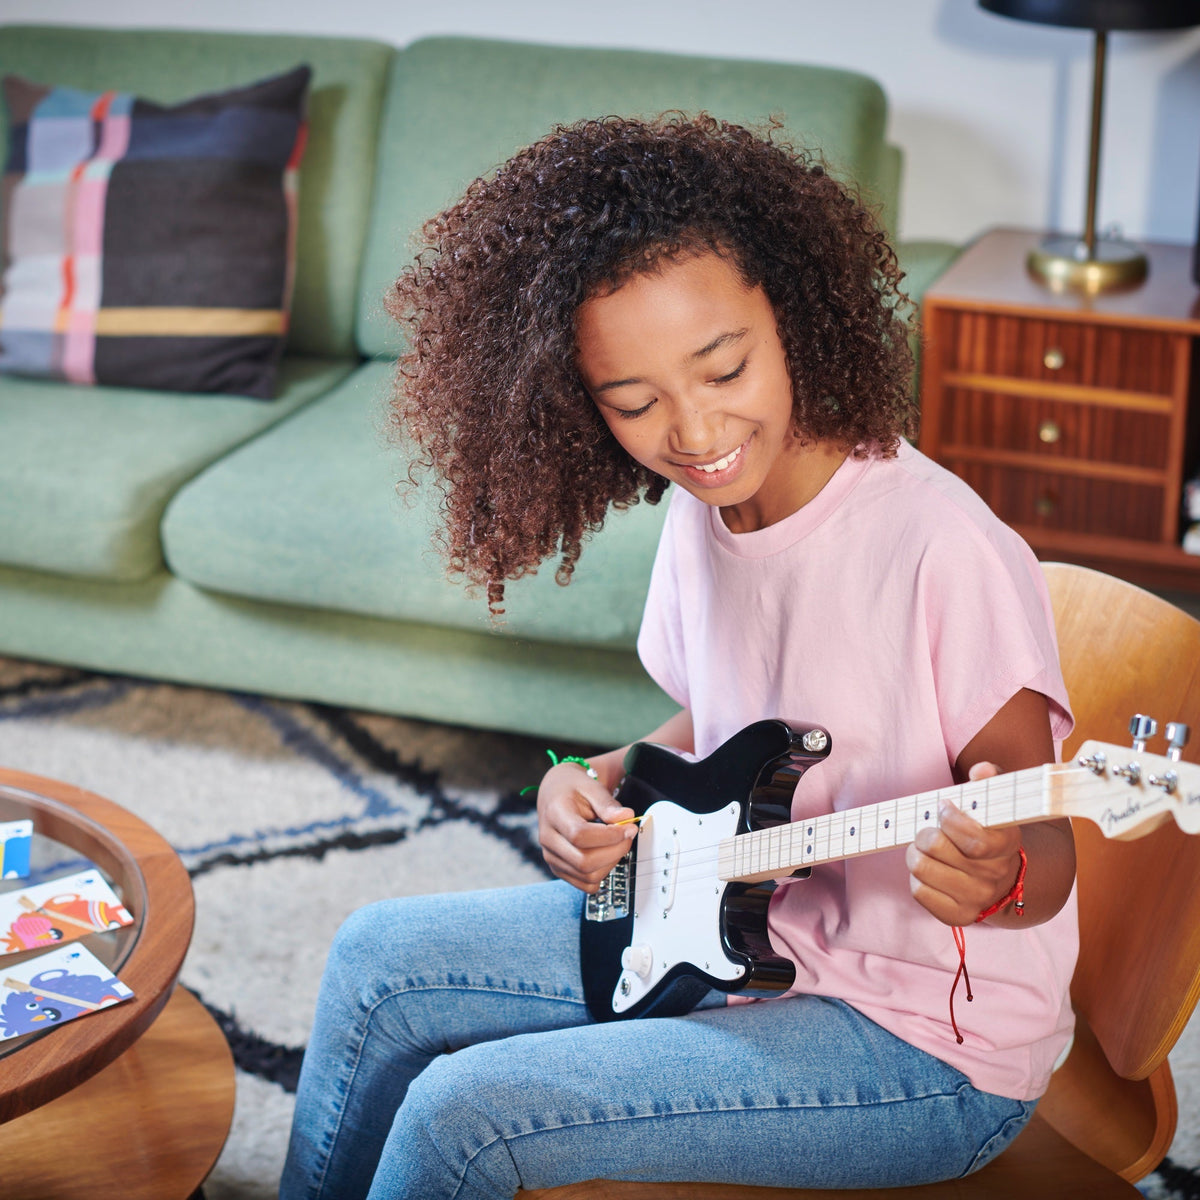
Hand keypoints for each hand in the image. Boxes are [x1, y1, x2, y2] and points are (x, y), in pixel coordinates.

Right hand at [537, 761, 637, 891]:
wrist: (555, 794)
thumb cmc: (574, 789)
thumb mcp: (592, 787)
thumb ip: (608, 804)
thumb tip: (627, 817)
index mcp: (554, 814)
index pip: (580, 836)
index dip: (610, 836)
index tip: (629, 827)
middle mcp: (548, 839)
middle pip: (584, 861)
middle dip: (615, 851)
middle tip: (629, 835)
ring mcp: (552, 857)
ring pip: (587, 876)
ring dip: (611, 863)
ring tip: (619, 843)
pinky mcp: (559, 869)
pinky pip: (585, 884)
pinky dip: (602, 874)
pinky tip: (607, 855)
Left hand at [905, 762, 1022, 926]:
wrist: (1001, 878)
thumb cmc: (988, 832)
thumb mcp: (993, 803)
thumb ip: (987, 781)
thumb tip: (981, 769)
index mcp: (1007, 846)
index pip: (974, 842)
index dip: (949, 820)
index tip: (943, 806)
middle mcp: (995, 876)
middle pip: (937, 849)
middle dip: (925, 833)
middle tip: (929, 830)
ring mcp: (977, 899)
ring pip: (922, 869)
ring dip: (915, 853)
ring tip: (925, 849)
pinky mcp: (958, 916)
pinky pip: (919, 892)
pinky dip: (917, 878)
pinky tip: (930, 870)